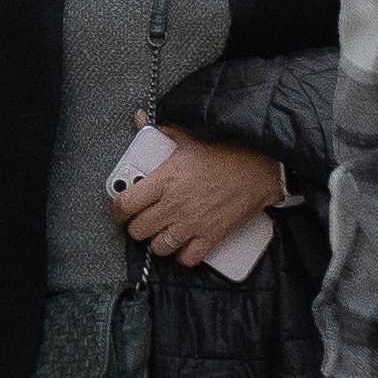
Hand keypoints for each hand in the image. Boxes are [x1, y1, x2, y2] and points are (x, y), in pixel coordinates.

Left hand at [114, 129, 282, 264]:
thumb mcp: (188, 138)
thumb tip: (139, 119)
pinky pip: (188, 258)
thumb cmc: (225, 151)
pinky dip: (183, 255)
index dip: (117, 212)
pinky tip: (184, 244)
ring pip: (159, 247)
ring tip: (163, 232)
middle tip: (144, 220)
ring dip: (158, 242)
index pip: (125, 204)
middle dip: (137, 227)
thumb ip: (159, 132)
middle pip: (139, 230)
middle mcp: (174, 205)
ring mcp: (192, 223)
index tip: (119, 213)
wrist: (260, 167)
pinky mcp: (211, 236)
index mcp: (164, 180)